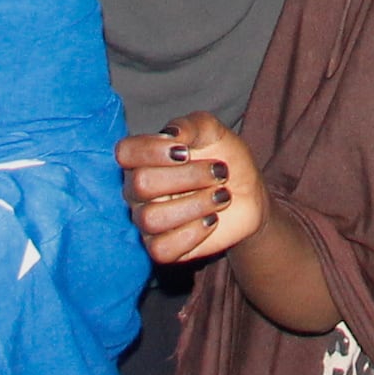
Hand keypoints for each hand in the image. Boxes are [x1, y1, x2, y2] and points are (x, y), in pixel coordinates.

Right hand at [115, 114, 266, 264]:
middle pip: (141, 184)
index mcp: (143, 158)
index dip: (151, 150)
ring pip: (151, 218)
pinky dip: (192, 233)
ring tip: (221, 196)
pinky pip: (161, 249)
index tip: (185, 151)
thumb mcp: (214, 132)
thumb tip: (171, 134)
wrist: (248, 195)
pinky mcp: (162, 249)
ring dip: (195, 204)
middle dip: (188, 176)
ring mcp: (147, 221)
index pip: (125, 152)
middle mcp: (138, 191)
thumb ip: (191, 125)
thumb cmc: (225, 159)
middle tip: (219, 171)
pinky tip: (211, 220)